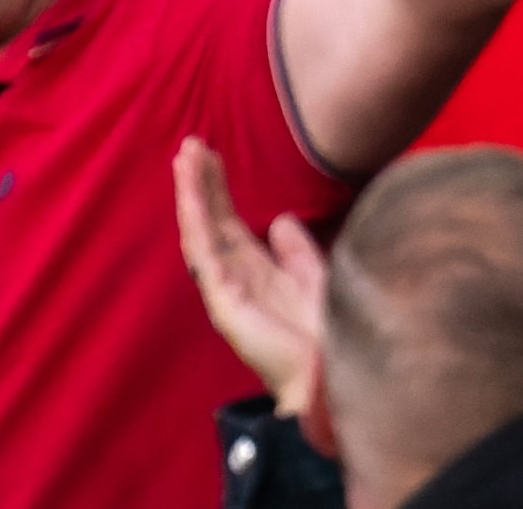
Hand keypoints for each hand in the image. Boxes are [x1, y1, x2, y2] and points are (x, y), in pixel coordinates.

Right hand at [174, 137, 334, 431]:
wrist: (336, 378)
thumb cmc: (331, 336)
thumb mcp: (317, 280)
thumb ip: (298, 251)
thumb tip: (280, 220)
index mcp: (258, 274)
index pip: (230, 223)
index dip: (220, 188)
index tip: (212, 154)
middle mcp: (237, 278)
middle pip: (213, 221)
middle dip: (202, 182)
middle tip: (193, 143)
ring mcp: (226, 289)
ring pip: (202, 231)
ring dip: (193, 193)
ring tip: (186, 155)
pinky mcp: (223, 301)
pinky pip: (203, 253)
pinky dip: (196, 219)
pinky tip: (192, 191)